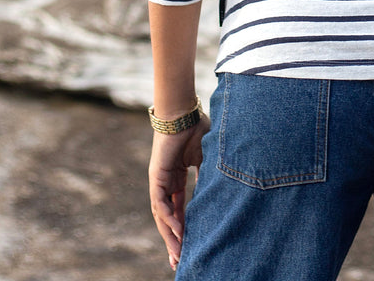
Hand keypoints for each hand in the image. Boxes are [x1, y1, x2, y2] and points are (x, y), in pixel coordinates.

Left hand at [148, 115, 210, 270]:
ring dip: (170, 234)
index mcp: (177, 178)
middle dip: (174, 239)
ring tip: (178, 253)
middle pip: (168, 217)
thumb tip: (217, 195)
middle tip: (179, 260)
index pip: (178, 210)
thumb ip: (207, 177)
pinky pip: (159, 202)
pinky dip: (167, 217)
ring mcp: (159, 180)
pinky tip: (176, 230)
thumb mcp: (206, 158)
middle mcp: (166, 182)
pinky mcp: (156, 176)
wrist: (184, 112)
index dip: (184, 228)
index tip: (190, 246)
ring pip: (162, 214)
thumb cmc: (196, 128)